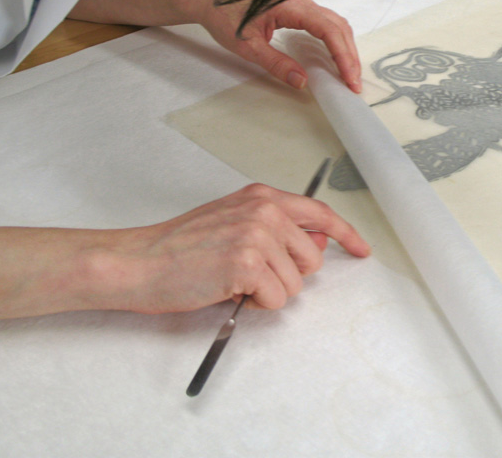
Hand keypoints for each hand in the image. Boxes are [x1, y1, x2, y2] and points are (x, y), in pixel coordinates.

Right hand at [106, 183, 370, 312]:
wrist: (140, 261)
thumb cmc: (179, 247)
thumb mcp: (232, 223)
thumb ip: (274, 228)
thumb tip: (315, 242)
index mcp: (261, 197)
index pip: (319, 213)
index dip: (346, 234)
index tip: (361, 249)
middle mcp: (264, 210)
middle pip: (312, 258)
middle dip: (288, 275)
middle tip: (249, 274)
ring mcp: (257, 235)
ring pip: (296, 284)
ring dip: (269, 292)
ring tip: (233, 281)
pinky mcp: (248, 262)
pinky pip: (277, 299)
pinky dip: (256, 304)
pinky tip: (228, 290)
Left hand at [199, 0, 362, 92]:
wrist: (211, 1)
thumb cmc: (225, 18)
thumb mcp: (248, 47)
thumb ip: (276, 64)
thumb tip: (302, 81)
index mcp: (291, 6)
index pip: (328, 30)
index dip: (343, 55)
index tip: (349, 78)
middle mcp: (301, 1)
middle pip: (338, 26)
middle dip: (349, 55)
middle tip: (353, 83)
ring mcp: (301, 3)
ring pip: (334, 24)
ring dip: (345, 48)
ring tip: (348, 73)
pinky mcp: (298, 8)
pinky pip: (325, 23)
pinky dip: (335, 41)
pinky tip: (335, 58)